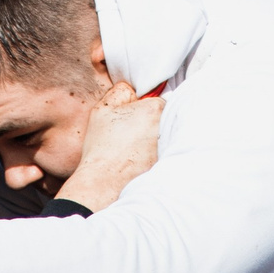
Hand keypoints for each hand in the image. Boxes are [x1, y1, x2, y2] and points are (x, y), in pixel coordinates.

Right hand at [56, 85, 163, 211]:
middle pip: (164, 118)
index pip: (156, 101)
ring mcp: (171, 147)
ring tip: (132, 151)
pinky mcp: (169, 164)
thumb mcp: (104, 109)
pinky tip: (137, 162)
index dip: (142, 109)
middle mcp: (168, 126)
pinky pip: (165, 154)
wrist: (103, 182)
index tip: (131, 121)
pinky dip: (154, 156)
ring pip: (165, 136)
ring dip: (153, 140)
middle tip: (130, 137)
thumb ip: (122, 92)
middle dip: (150, 124)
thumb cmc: (102, 145)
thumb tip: (134, 91)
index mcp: (155, 108)